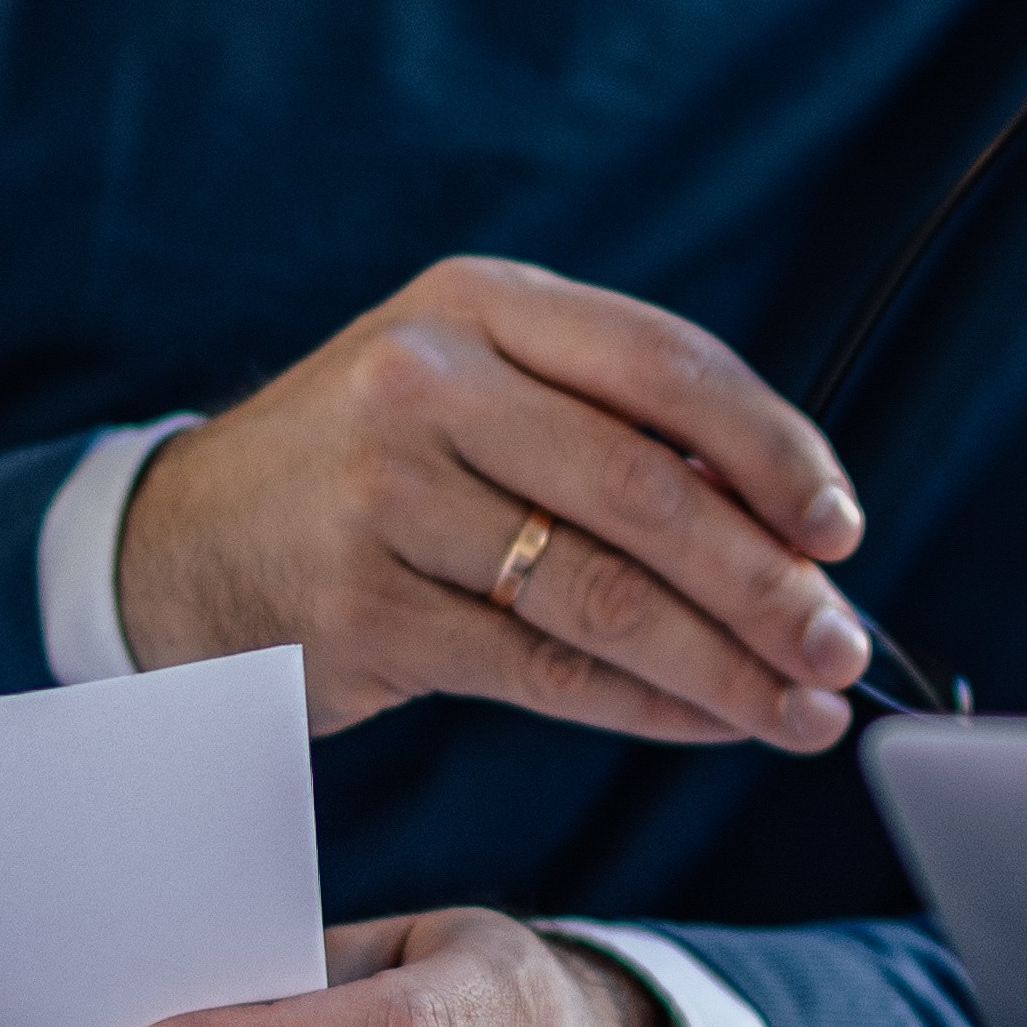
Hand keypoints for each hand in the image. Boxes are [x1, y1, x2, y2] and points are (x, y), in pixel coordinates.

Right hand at [117, 258, 871, 751]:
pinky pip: (542, 670)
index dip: (772, 451)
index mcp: (479, 303)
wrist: (182, 543)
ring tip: (802, 712)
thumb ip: (611, 431)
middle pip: (642, 490)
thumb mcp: (474, 394)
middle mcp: (423, 383)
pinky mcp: (362, 610)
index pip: (664, 365)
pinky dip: (644, 706)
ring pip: (600, 595)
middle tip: (843, 650)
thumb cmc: (375, 470)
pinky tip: (708, 723)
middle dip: (765, 582)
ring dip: (722, 665)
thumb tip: (797, 537)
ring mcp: (382, 496)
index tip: (844, 531)